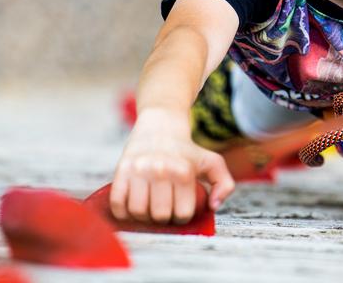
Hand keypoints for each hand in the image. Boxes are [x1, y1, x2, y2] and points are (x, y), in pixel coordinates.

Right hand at [110, 107, 234, 223]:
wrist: (160, 126)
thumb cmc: (187, 150)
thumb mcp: (211, 162)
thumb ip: (224, 184)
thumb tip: (213, 206)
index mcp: (184, 171)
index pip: (182, 214)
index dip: (182, 216)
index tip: (179, 208)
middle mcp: (161, 169)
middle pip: (159, 216)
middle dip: (163, 217)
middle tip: (164, 207)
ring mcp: (139, 170)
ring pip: (138, 212)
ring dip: (143, 215)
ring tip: (149, 206)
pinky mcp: (121, 170)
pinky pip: (117, 204)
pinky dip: (123, 211)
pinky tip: (132, 205)